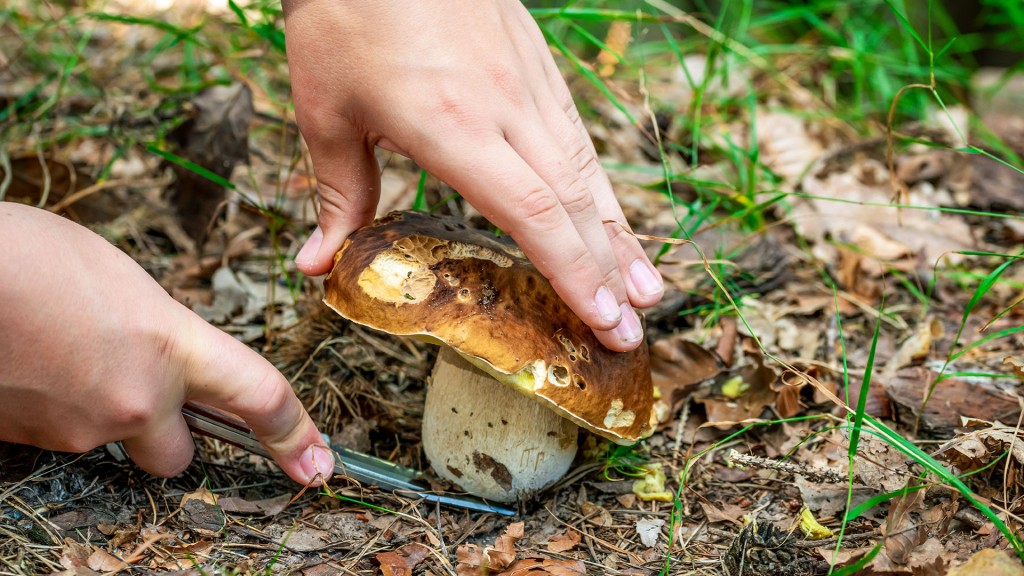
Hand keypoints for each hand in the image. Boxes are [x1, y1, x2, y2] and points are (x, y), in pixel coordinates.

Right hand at [0, 203, 332, 484]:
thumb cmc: (28, 256)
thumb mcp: (123, 280)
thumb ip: (160, 329)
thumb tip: (164, 354)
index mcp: (172, 346)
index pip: (260, 399)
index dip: (297, 435)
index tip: (319, 465)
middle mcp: (134, 401)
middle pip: (179, 456)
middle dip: (170, 435)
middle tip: (138, 391)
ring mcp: (78, 430)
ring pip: (112, 441)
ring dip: (98, 410)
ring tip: (58, 348)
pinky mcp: (28, 443)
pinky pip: (61, 433)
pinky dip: (55, 408)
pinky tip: (33, 362)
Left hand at [283, 0, 663, 351]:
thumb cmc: (344, 14)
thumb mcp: (325, 110)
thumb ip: (339, 193)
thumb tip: (318, 265)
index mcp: (452, 125)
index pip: (532, 213)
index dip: (572, 273)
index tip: (601, 319)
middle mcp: (506, 107)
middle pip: (573, 202)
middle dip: (608, 272)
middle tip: (631, 330)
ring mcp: (529, 82)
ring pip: (587, 169)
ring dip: (618, 234)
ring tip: (646, 286)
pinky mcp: (536, 64)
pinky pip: (577, 137)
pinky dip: (599, 186)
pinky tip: (608, 215)